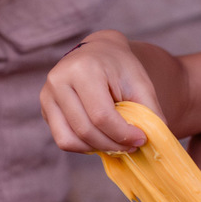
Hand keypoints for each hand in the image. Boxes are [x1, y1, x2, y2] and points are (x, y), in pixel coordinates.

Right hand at [40, 29, 165, 153]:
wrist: (100, 52)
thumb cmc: (122, 68)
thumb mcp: (141, 84)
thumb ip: (150, 112)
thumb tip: (155, 143)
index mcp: (83, 69)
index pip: (101, 116)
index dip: (123, 134)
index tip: (142, 139)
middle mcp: (58, 80)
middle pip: (85, 130)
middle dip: (113, 145)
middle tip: (132, 146)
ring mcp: (47, 95)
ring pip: (70, 140)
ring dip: (98, 149)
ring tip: (117, 143)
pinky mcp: (45, 108)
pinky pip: (63, 139)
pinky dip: (84, 146)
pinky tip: (102, 139)